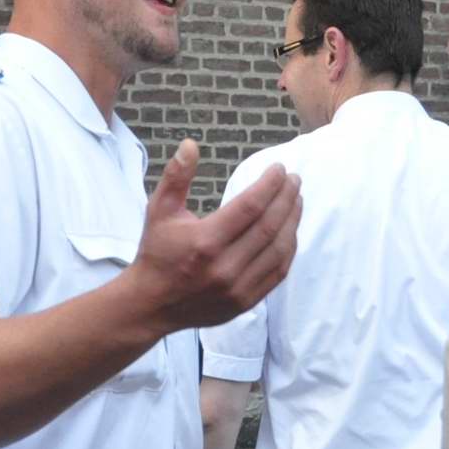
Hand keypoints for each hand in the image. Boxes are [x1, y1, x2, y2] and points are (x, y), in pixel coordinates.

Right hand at [127, 140, 300, 332]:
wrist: (151, 304)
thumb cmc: (156, 251)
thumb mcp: (159, 210)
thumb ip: (176, 175)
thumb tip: (191, 144)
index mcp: (205, 241)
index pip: (250, 206)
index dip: (269, 185)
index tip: (279, 169)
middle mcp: (224, 267)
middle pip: (269, 226)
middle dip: (286, 198)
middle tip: (295, 179)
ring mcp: (237, 288)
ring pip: (278, 250)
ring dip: (292, 221)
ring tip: (297, 200)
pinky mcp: (245, 302)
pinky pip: (277, 272)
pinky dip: (288, 249)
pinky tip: (290, 230)